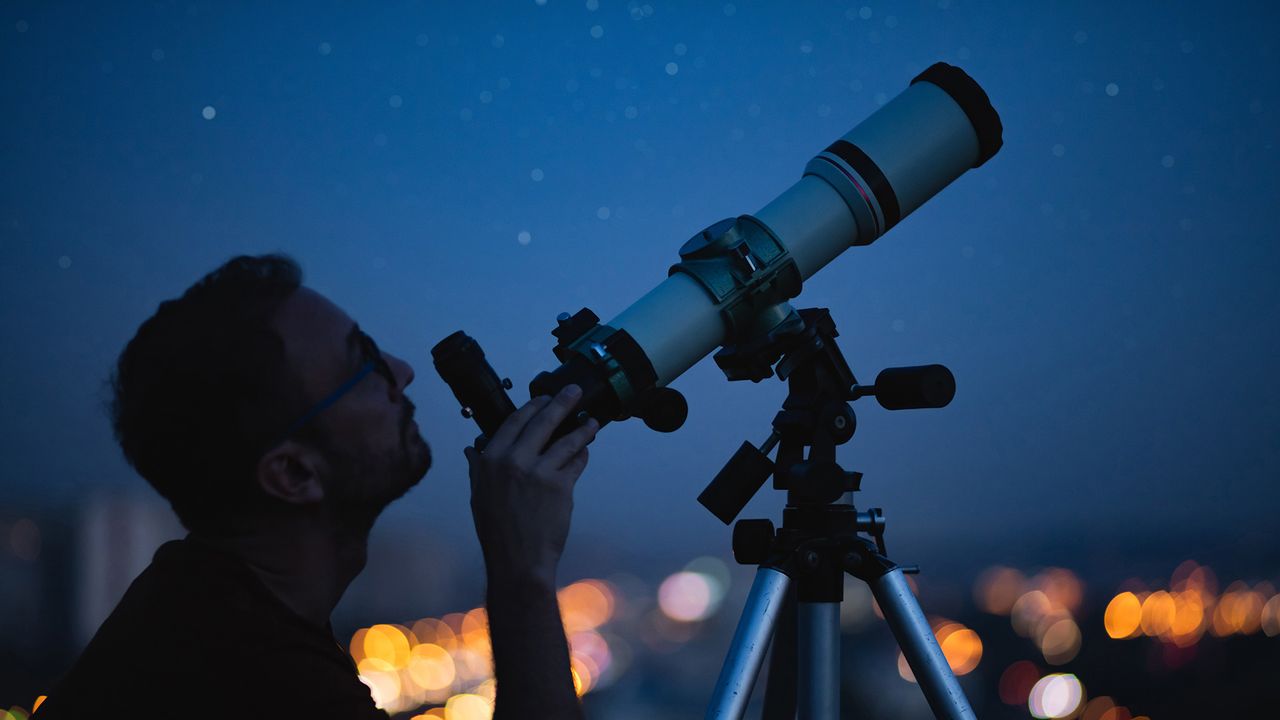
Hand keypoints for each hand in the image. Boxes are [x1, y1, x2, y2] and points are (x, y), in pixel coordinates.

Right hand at [464, 385, 599, 589]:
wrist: (518, 560)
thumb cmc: (497, 531)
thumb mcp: (478, 496)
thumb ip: (478, 469)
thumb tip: (473, 449)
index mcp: (490, 460)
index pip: (513, 422)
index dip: (532, 406)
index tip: (543, 397)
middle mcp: (513, 461)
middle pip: (542, 422)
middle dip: (561, 403)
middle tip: (574, 392)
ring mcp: (538, 472)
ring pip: (566, 440)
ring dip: (582, 428)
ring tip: (592, 421)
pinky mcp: (560, 485)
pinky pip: (575, 462)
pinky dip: (582, 454)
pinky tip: (586, 449)